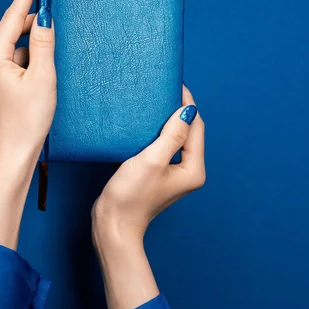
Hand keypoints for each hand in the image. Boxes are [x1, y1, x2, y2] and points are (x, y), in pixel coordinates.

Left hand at [0, 0, 55, 249]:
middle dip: (34, 26)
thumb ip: (44, 44)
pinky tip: (43, 74)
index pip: (12, 18)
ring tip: (53, 61)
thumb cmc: (27, 124)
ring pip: (14, 50)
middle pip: (12, 33)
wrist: (11, 159)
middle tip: (56, 17)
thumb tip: (45, 18)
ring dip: (33, 49)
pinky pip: (11, 65)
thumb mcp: (43, 79)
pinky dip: (27, 63)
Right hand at [92, 85, 204, 308]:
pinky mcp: (158, 174)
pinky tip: (144, 124)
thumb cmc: (130, 196)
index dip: (187, 103)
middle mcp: (188, 171)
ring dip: (167, 120)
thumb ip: (172, 134)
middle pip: (189, 131)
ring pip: (176, 138)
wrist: (113, 225)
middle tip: (162, 89)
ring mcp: (173, 174)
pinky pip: (163, 146)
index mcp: (193, 169)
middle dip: (178, 110)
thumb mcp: (151, 160)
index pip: (195, 126)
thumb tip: (187, 110)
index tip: (174, 83)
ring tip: (154, 102)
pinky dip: (157, 133)